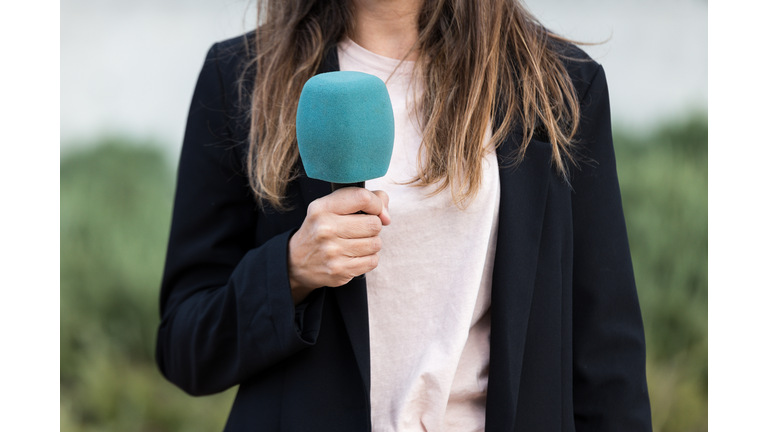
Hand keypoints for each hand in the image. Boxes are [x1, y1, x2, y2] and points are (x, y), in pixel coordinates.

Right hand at [288, 187, 390, 303]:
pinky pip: (372, 261)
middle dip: (373, 226)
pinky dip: (369, 258)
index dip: (376, 203)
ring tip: (357, 242)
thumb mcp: (331, 207)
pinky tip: (356, 255)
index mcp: (322, 208)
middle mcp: (325, 228)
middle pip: (374, 223)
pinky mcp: (340, 270)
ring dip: (372, 243)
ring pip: (376, 243)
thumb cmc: (321, 229)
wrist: (297, 261)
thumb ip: (362, 199)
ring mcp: (332, 251)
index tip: (374, 210)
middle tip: (361, 229)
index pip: (362, 197)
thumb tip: (385, 215)